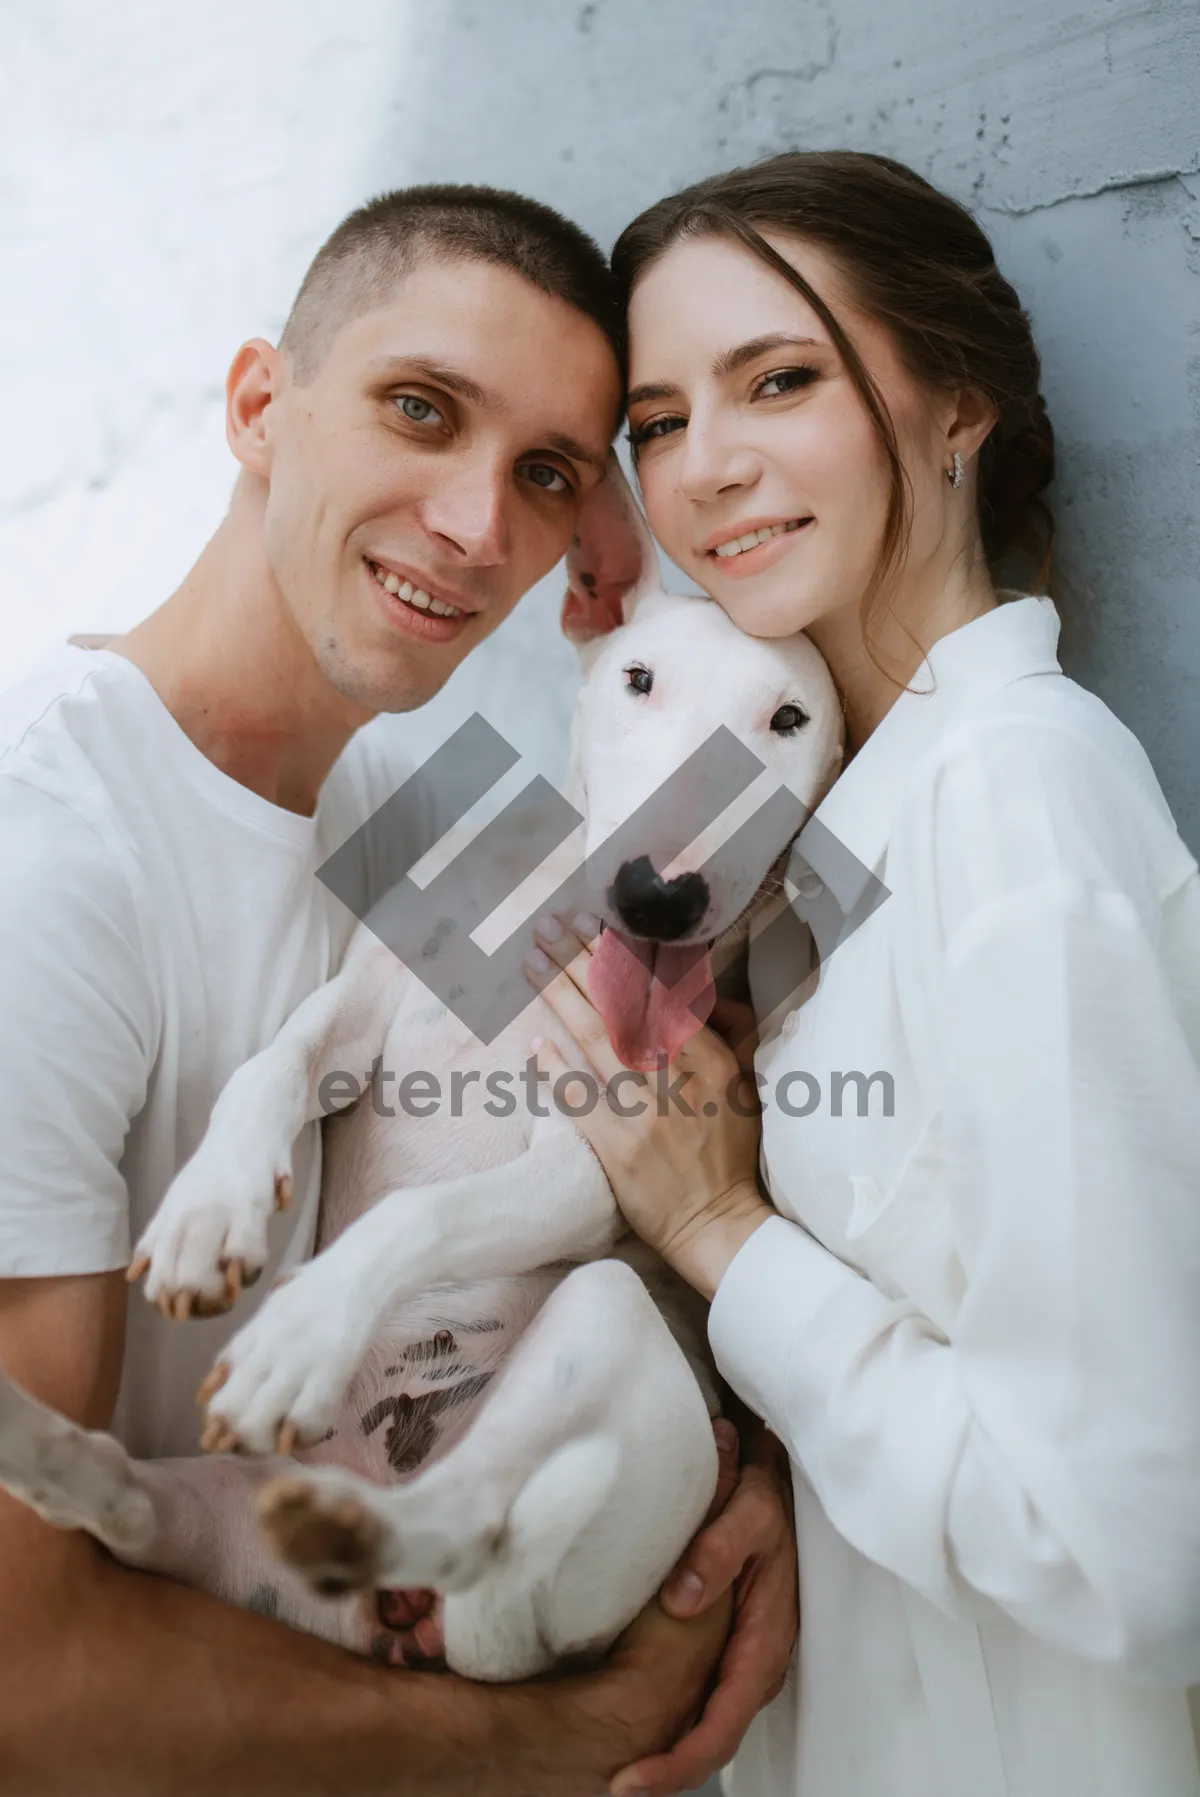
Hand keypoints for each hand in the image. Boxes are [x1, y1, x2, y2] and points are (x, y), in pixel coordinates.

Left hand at [525, 915, 772, 1298]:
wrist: (714, 1222)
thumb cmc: (727, 1152)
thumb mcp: (739, 1085)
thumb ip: (719, 1033)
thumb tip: (691, 988)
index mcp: (709, 1059)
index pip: (660, 994)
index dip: (623, 957)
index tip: (595, 926)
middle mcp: (676, 1079)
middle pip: (619, 1006)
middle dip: (580, 960)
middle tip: (549, 925)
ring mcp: (643, 1113)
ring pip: (595, 1040)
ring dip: (559, 996)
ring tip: (532, 961)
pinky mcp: (615, 1147)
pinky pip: (578, 1099)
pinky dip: (555, 1070)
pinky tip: (534, 1043)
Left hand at [610, 1417, 797, 1796]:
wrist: (777, 1485)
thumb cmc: (766, 1499)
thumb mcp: (750, 1513)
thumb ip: (717, 1551)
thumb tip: (680, 1600)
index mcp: (764, 1644)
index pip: (721, 1724)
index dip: (678, 1761)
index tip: (631, 1781)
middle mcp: (754, 1664)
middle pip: (713, 1741)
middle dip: (667, 1773)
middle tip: (612, 1788)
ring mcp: (741, 1661)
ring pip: (707, 1727)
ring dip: (667, 1755)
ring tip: (616, 1773)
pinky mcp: (728, 1651)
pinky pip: (702, 1704)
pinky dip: (672, 1729)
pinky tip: (636, 1729)